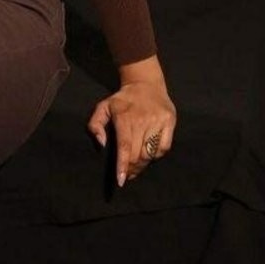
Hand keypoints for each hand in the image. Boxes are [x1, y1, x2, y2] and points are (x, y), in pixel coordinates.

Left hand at [86, 57, 175, 185]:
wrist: (145, 83)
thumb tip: (101, 144)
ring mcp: (158, 120)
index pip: (125, 146)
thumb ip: (95, 125)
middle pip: (138, 154)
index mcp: (124, 117)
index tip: (121, 180)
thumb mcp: (103, 107)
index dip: (123, 165)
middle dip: (132, 168)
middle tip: (127, 175)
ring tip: (136, 169)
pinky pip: (164, 147)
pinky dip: (156, 155)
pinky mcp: (170, 121)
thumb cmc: (122, 100)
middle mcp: (143, 119)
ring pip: (151, 153)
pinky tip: (149, 155)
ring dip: (143, 165)